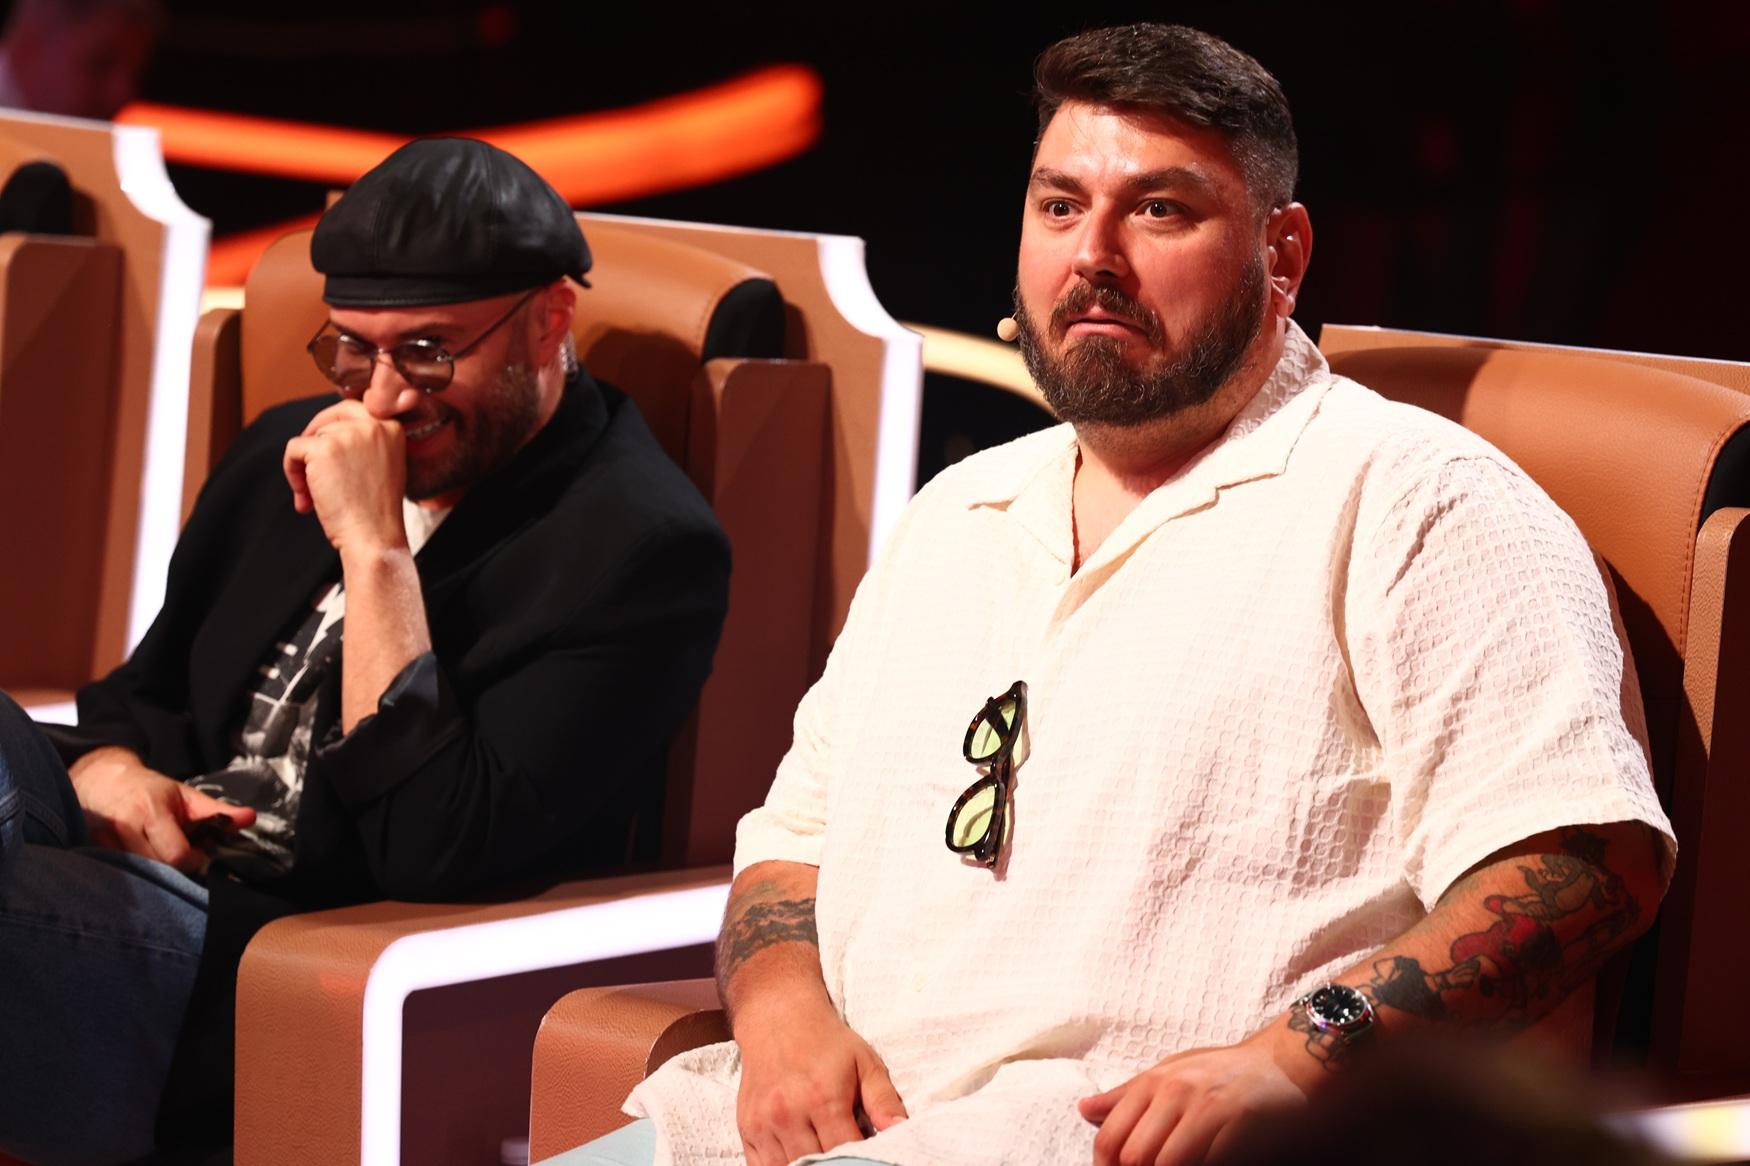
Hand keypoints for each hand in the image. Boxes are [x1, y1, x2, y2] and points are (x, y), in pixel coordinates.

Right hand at [68, 746, 255, 874]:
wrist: (101, 781)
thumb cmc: (149, 790)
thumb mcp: (186, 795)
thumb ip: (218, 810)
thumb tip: (250, 818)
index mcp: (151, 811)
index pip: (176, 855)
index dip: (193, 860)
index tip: (198, 854)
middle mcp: (123, 827)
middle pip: (157, 869)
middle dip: (174, 870)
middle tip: (181, 858)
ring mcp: (101, 842)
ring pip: (136, 875)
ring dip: (153, 874)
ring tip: (160, 858)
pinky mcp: (89, 851)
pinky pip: (116, 875)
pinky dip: (133, 874)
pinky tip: (141, 865)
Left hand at [282, 400, 408, 555]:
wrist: (374, 536)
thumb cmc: (377, 512)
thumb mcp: (384, 466)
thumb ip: (365, 443)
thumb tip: (325, 432)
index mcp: (392, 428)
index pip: (355, 409)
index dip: (334, 427)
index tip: (326, 451)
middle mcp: (374, 425)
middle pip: (330, 417)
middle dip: (315, 438)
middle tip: (308, 466)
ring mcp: (348, 434)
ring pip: (311, 437)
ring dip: (305, 467)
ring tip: (314, 497)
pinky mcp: (323, 447)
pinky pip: (294, 448)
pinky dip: (292, 472)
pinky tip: (306, 498)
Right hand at [734, 996, 907, 1165]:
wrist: (777, 1016)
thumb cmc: (826, 1042)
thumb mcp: (864, 1062)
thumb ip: (884, 1100)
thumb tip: (902, 1131)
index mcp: (823, 1098)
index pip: (845, 1151)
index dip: (861, 1159)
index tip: (869, 1156)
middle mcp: (789, 1114)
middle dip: (836, 1165)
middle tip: (848, 1158)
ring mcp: (763, 1124)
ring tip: (825, 1158)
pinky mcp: (747, 1129)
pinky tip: (799, 1161)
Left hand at [1079, 1026, 1311, 1165]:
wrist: (1285, 1065)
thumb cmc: (1225, 1072)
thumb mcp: (1172, 1072)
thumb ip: (1129, 1094)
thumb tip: (1085, 1109)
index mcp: (1153, 1082)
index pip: (1111, 1138)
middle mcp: (1174, 1093)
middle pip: (1133, 1156)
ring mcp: (1205, 1110)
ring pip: (1164, 1164)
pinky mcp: (1235, 1127)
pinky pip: (1203, 1163)